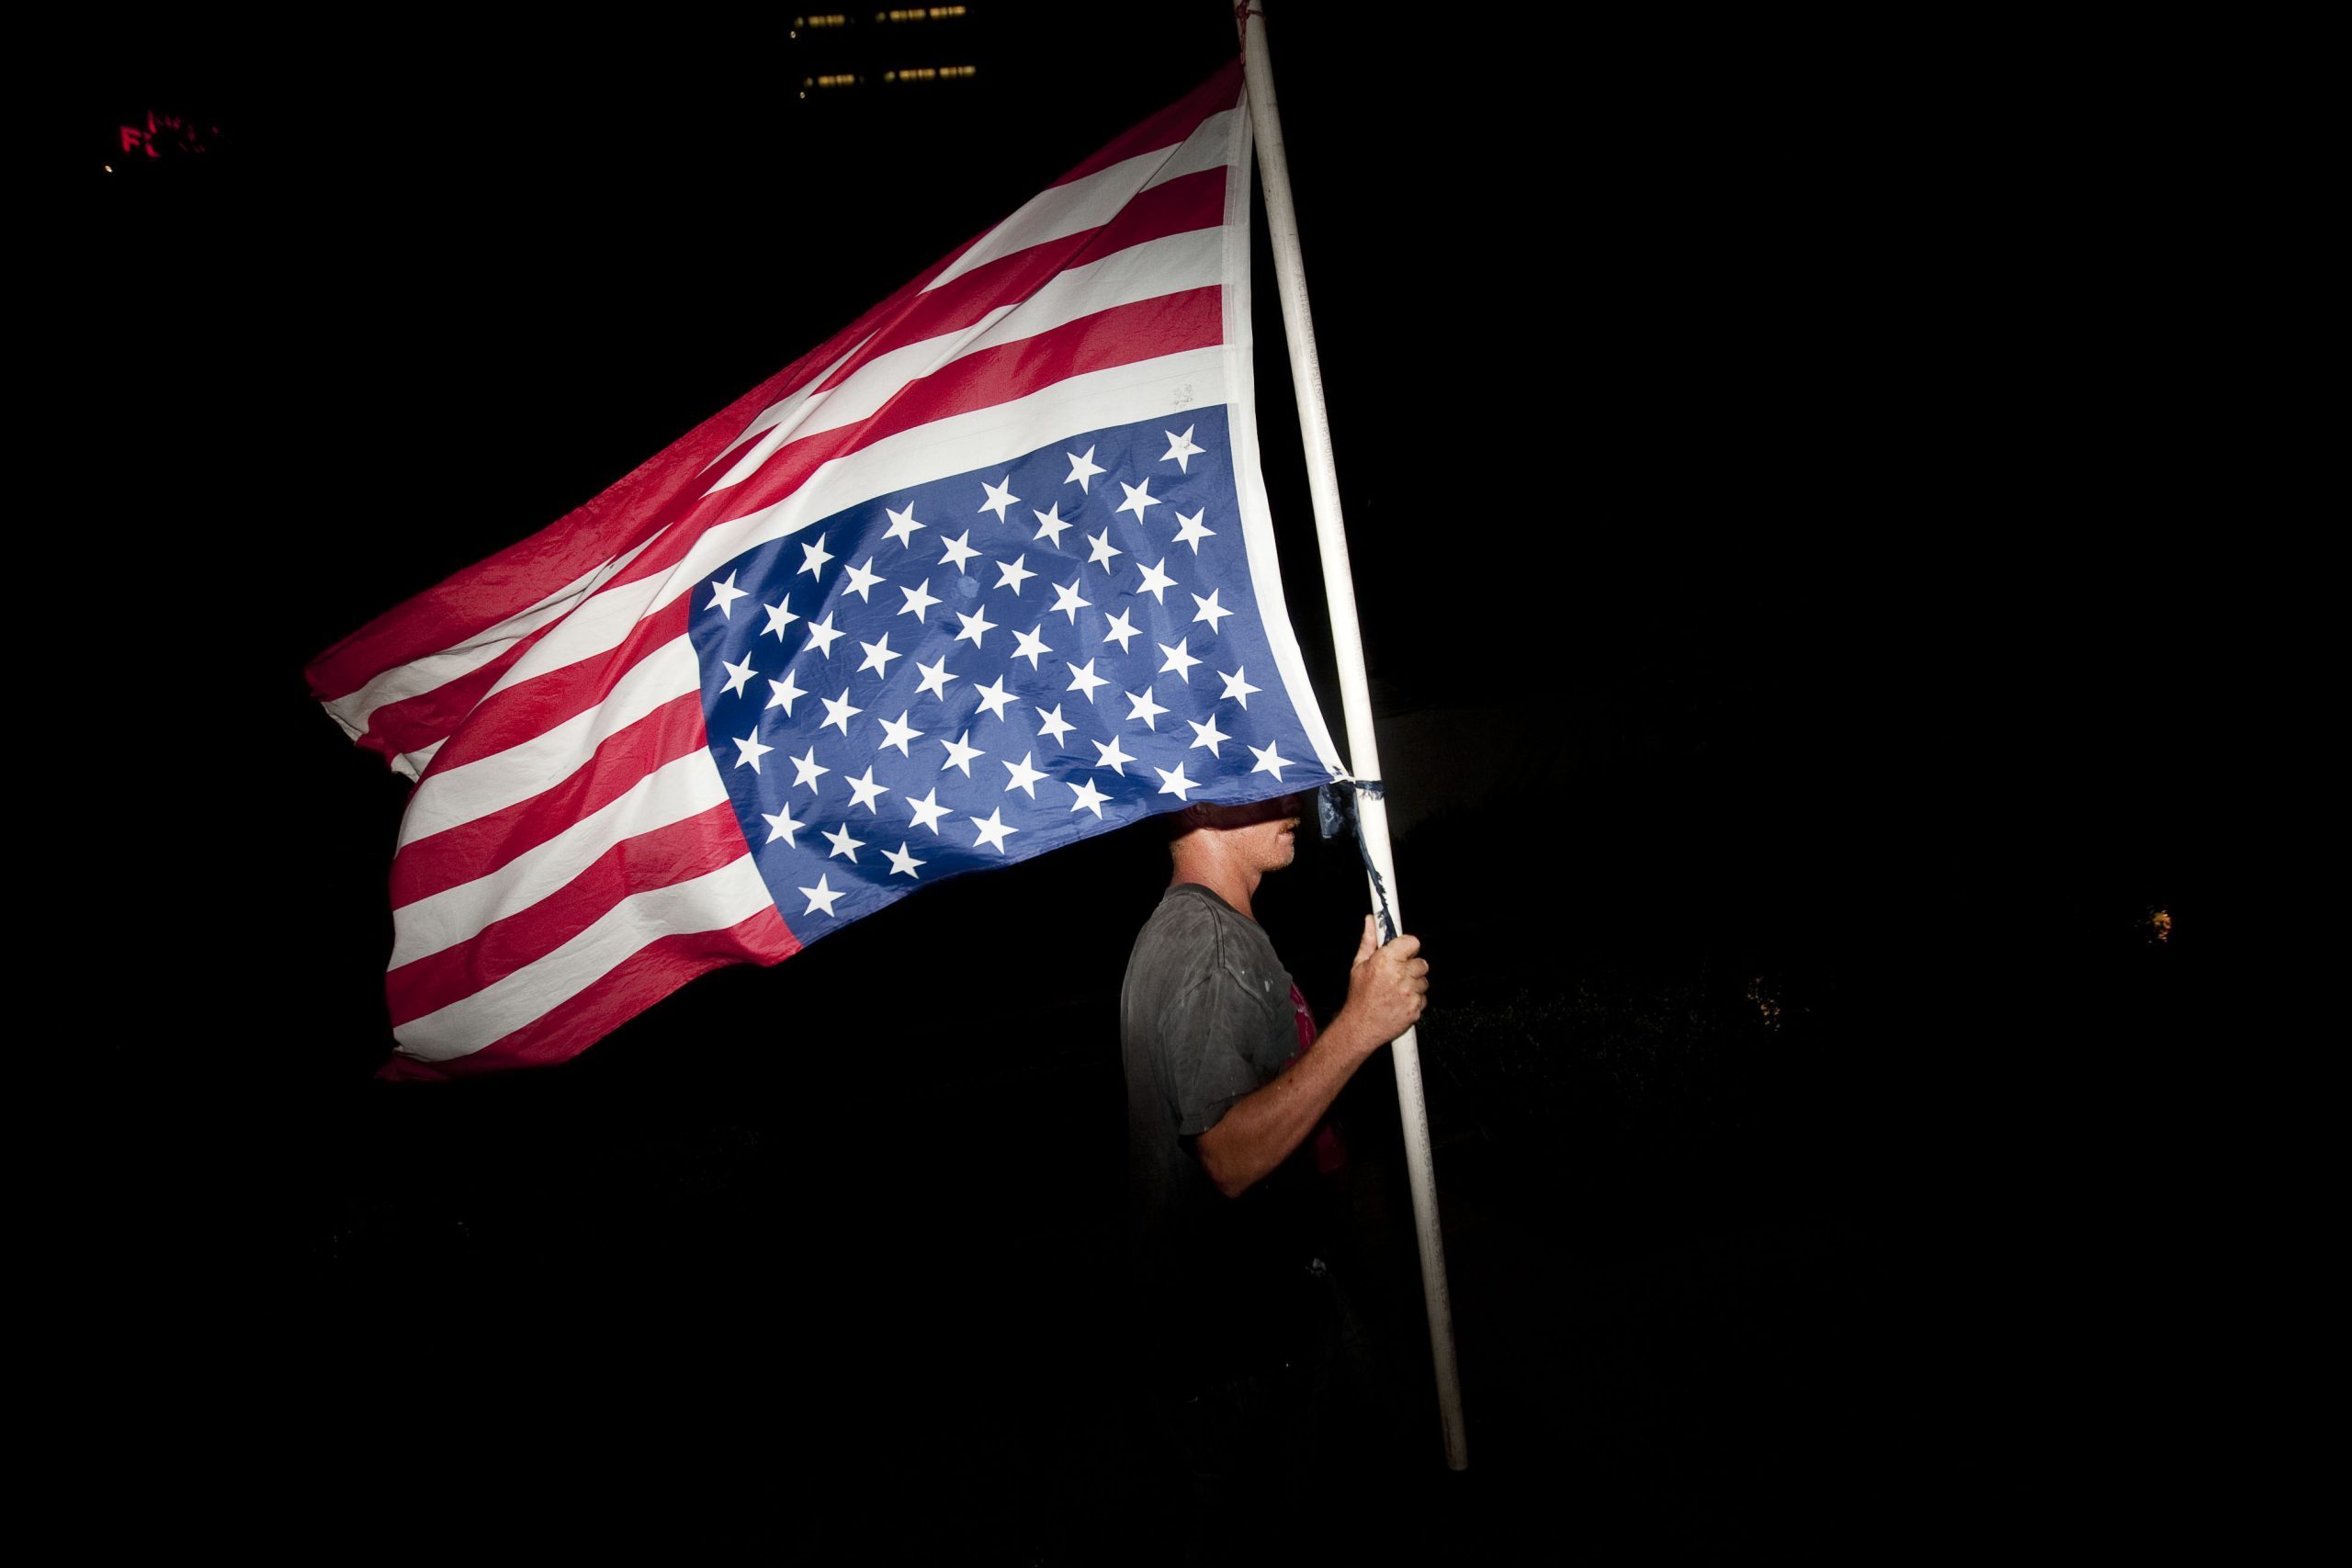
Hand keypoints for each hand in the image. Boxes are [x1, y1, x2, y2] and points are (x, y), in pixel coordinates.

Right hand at [1339, 914, 1427, 1052]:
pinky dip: (1414, 999)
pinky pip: (1423, 997)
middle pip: (1421, 962)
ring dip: (1414, 984)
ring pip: (1424, 981)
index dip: (1408, 947)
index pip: (1412, 942)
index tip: (1403, 951)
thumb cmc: (1359, 997)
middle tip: (1397, 975)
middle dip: (1411, 967)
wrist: (1360, 1026)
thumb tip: (1371, 921)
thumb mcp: (1359, 965)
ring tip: (1397, 990)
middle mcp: (1399, 975)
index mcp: (1386, 961)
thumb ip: (1368, 941)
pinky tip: (1400, 1001)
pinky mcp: (1415, 1007)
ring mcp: (1409, 993)